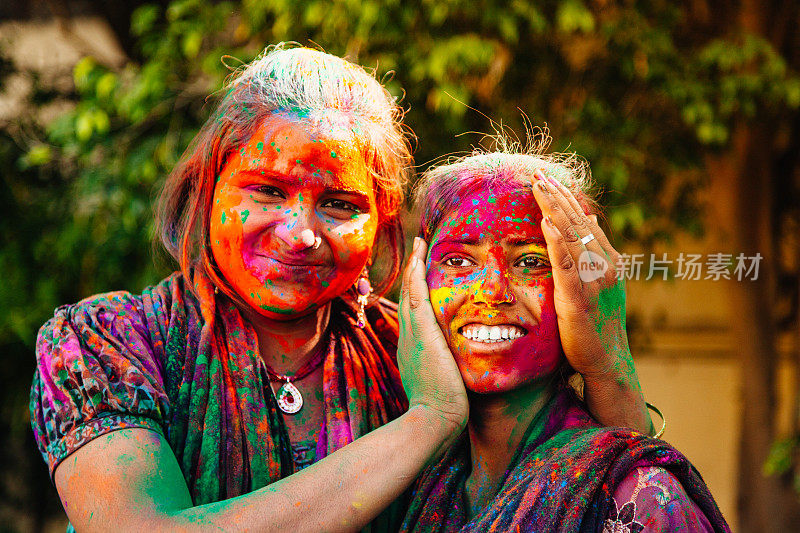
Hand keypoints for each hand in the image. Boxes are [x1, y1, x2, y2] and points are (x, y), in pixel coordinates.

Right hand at [397, 237, 468, 438]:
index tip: (422, 277)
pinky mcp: (422, 333)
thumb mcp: (442, 382)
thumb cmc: (443, 410)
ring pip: (410, 292)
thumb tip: (457, 365)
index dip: (417, 293)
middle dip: (413, 272)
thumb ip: (446, 368)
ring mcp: (412, 334)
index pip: (415, 314)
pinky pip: (416, 296)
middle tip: (418, 249)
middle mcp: (408, 338)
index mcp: (412, 349)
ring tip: (419, 244)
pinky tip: (419, 257)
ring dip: (414, 266)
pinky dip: (416, 275)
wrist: (434, 420)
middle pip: (408, 297)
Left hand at [530, 169, 637, 390]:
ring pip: (573, 237)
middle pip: (579, 223)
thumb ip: (591, 255)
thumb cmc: (596, 325)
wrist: (608, 361)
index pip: (585, 222)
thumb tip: (589, 219)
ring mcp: (595, 281)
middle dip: (558, 196)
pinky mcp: (580, 298)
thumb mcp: (596, 285)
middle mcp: (606, 266)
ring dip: (555, 209)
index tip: (549, 180)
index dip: (566, 199)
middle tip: (538, 174)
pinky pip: (567, 264)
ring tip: (538, 186)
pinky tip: (545, 222)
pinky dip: (556, 241)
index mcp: (609, 261)